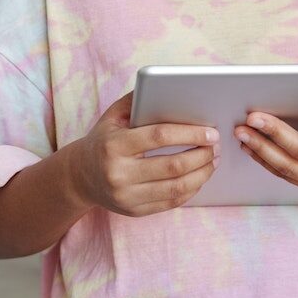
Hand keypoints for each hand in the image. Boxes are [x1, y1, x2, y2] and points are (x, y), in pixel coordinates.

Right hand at [76, 91, 219, 216]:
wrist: (80, 176)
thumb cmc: (104, 139)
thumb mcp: (114, 115)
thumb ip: (139, 99)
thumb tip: (172, 86)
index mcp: (114, 145)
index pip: (159, 137)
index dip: (189, 133)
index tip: (211, 131)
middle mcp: (118, 174)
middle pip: (173, 166)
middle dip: (202, 155)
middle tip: (217, 146)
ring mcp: (126, 196)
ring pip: (176, 188)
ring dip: (202, 174)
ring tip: (214, 160)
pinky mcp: (134, 211)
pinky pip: (171, 203)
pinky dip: (191, 190)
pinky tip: (200, 176)